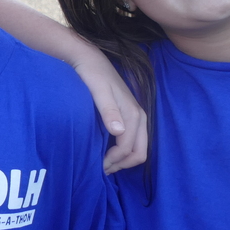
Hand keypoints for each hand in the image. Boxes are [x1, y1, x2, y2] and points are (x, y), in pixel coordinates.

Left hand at [70, 51, 147, 172]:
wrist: (90, 59)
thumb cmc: (91, 75)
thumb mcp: (97, 91)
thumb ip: (108, 111)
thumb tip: (119, 132)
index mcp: (133, 114)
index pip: (128, 148)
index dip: (114, 161)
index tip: (97, 166)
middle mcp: (139, 117)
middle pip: (140, 152)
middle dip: (122, 164)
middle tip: (102, 169)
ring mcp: (136, 116)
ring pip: (138, 148)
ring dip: (124, 160)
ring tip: (104, 164)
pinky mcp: (129, 116)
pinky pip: (132, 140)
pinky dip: (123, 151)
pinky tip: (107, 151)